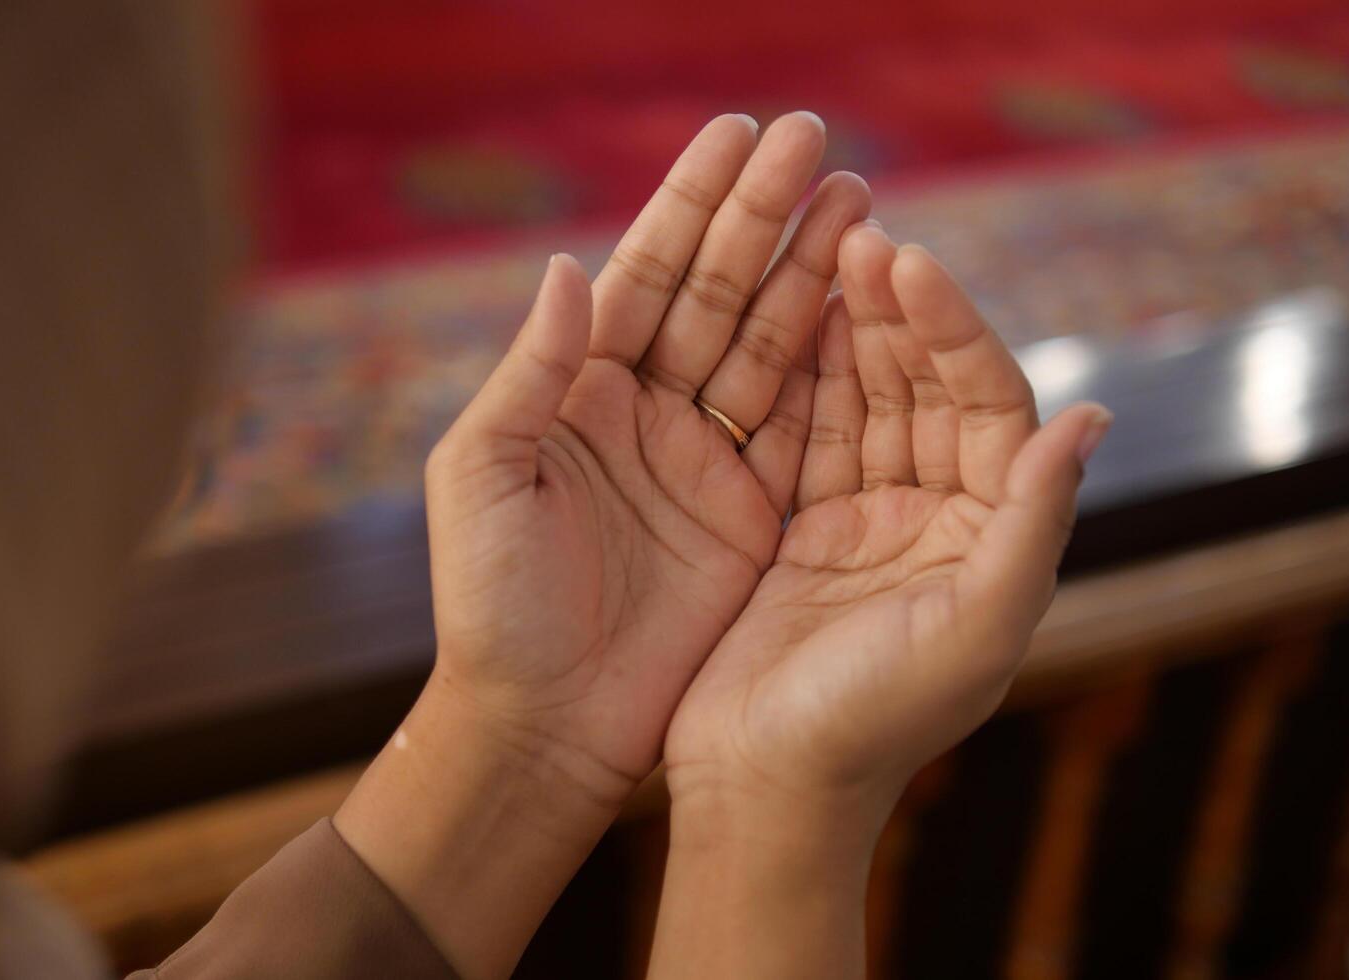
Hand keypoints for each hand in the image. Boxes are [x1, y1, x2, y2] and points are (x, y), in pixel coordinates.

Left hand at [420, 111, 868, 797]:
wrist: (543, 723)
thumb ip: (531, 372)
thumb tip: (569, 266)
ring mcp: (701, 460)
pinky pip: (800, 425)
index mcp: (576, 391)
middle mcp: (643, 411)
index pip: (643, 274)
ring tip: (861, 203)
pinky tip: (867, 304)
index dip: (688, 202)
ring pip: (767, 345)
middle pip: (714, 292)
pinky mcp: (749, 514)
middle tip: (820, 141)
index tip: (739, 133)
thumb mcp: (481, 476)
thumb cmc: (490, 605)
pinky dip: (834, 365)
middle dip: (763, 216)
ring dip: (810, 274)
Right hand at [664, 228, 1111, 847]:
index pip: (989, 407)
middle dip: (902, 313)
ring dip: (854, 329)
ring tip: (831, 251)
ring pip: (868, 400)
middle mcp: (937, 519)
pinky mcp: (803, 528)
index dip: (956, 331)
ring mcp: (868, 520)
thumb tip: (1094, 418)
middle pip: (929, 390)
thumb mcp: (972, 629)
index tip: (912, 263)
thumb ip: (1033, 525)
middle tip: (865, 233)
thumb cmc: (871, 721)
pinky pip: (807, 434)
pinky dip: (801, 377)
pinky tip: (788, 317)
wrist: (762, 784)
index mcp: (990, 538)